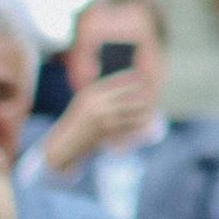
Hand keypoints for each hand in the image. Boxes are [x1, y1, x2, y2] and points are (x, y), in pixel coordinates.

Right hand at [38, 55, 161, 167]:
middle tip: (151, 94)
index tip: (141, 76)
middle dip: (143, 94)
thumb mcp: (84, 100)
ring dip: (144, 110)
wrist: (67, 142)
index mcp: (92, 92)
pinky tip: (145, 121)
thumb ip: (101, 91)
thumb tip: (123, 82)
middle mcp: (98, 103)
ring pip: (133, 112)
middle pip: (129, 95)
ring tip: (151, 108)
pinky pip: (130, 127)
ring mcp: (104, 119)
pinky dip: (139, 124)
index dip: (132, 77)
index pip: (117, 80)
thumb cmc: (77, 119)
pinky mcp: (109, 132)